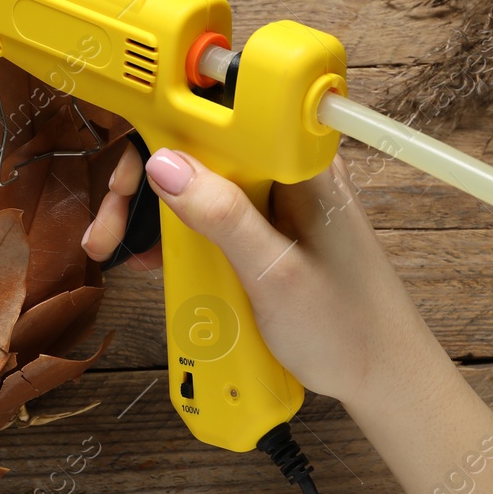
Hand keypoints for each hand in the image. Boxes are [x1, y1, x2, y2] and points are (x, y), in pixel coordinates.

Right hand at [82, 142, 439, 406]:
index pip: (218, 116)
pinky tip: (156, 259)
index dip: (161, 131)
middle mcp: (287, 169)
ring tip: (121, 251)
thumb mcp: (275, 276)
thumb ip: (223, 216)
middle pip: (197, 146)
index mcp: (299, 163)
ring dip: (152, 210)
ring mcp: (278, 198)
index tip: (125, 170)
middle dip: (142, 182)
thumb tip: (163, 164)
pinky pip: (212, 211)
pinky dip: (178, 231)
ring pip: (199, 180)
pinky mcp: (270, 226)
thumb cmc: (347, 329)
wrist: (385, 378)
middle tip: (107, 229)